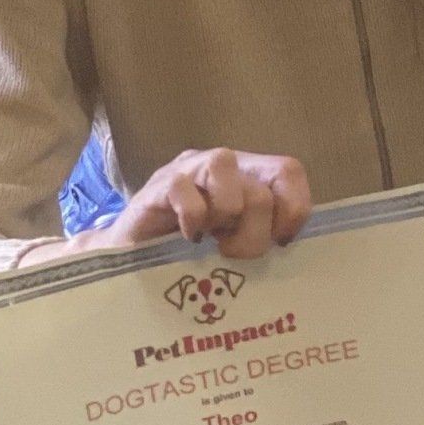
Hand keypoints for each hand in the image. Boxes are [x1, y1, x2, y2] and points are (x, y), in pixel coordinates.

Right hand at [75, 147, 312, 259]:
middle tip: (233, 253)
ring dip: (225, 217)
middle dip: (255, 233)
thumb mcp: (236, 243)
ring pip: (227, 175)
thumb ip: (264, 235)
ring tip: (211, 241)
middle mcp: (222, 166)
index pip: (289, 172)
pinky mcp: (158, 186)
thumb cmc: (190, 253)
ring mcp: (188, 170)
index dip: (293, 208)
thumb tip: (289, 246)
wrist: (130, 257)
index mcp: (247, 176)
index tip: (280, 242)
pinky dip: (192, 220)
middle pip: (260, 188)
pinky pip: (185, 191)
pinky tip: (187, 239)